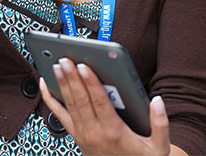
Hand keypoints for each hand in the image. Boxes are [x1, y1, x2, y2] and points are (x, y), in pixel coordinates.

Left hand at [40, 58, 170, 155]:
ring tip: (56, 64)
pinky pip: (58, 115)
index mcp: (114, 132)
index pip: (100, 102)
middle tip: (65, 59)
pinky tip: (45, 84)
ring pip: (69, 104)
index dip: (91, 83)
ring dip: (62, 83)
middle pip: (80, 100)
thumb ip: (160, 124)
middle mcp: (95, 133)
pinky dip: (50, 99)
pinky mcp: (75, 135)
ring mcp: (82, 134)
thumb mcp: (159, 147)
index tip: (85, 66)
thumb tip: (158, 101)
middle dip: (72, 77)